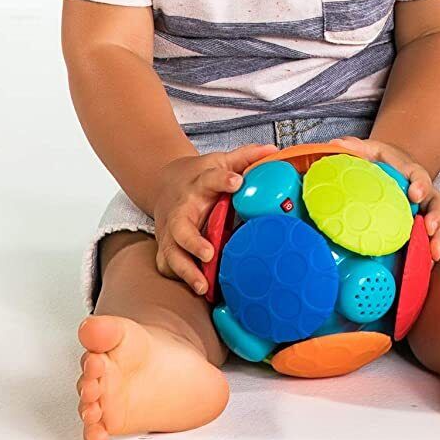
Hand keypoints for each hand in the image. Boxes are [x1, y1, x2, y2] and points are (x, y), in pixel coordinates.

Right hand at [151, 143, 275, 293]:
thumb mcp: (221, 161)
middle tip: (209, 253)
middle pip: (181, 227)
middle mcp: (182, 209)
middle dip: (193, 241)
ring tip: (202, 286)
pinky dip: (180, 277)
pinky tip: (198, 289)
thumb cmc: (200, 176)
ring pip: (171, 253)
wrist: (166, 183)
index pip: (210, 178)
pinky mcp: (167, 246)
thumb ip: (246, 157)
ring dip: (185, 270)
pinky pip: (168, 265)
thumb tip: (274, 151)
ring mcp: (171, 231)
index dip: (223, 179)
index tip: (236, 182)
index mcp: (199, 184)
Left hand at [326, 135, 439, 260]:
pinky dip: (427, 256)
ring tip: (433, 254)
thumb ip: (356, 148)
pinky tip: (424, 269)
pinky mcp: (418, 231)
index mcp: (412, 174)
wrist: (391, 171)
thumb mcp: (370, 151)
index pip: (420, 177)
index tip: (415, 194)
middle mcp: (424, 196)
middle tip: (429, 229)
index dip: (421, 186)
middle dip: (436, 218)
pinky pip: (426, 243)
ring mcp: (423, 214)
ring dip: (437, 240)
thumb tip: (335, 146)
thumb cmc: (381, 162)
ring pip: (437, 227)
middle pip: (437, 205)